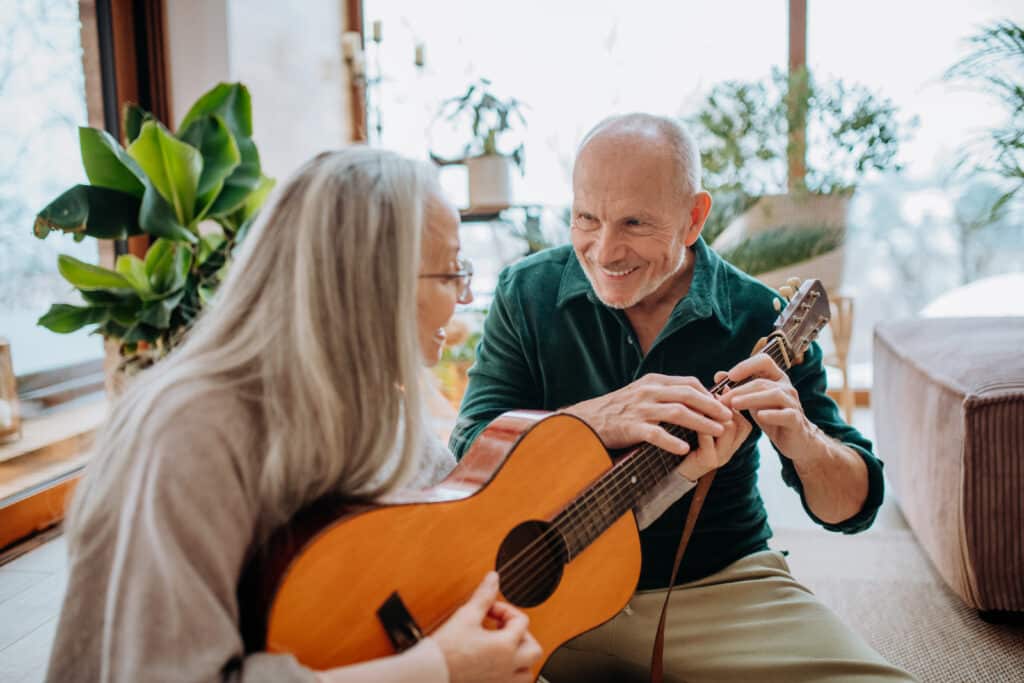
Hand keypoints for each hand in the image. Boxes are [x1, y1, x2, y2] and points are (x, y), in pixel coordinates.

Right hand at [432, 572, 541, 682]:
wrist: (431, 672)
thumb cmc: (446, 649)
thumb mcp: (467, 616)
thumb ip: (484, 596)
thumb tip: (493, 579)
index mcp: (505, 646)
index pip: (521, 621)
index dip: (505, 610)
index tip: (490, 610)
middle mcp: (508, 666)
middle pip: (534, 650)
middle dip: (523, 636)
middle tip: (505, 629)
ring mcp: (501, 681)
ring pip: (526, 673)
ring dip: (521, 659)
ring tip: (506, 649)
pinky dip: (510, 675)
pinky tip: (498, 666)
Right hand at [563, 374, 733, 455]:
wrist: (588, 419)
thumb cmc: (618, 409)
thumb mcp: (642, 393)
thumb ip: (664, 393)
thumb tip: (694, 397)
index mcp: (653, 381)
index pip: (688, 383)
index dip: (708, 393)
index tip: (722, 405)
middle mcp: (649, 392)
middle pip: (688, 395)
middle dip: (712, 406)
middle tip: (728, 416)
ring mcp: (640, 409)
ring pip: (677, 413)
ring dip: (701, 423)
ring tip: (717, 432)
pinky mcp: (631, 427)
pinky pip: (656, 434)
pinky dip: (671, 441)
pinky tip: (684, 450)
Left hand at [676, 384, 751, 480]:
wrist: (670, 467)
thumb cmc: (685, 439)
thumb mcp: (701, 418)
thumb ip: (711, 403)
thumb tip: (720, 376)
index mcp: (733, 438)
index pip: (744, 417)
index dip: (735, 401)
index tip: (723, 388)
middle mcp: (731, 448)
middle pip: (739, 421)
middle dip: (724, 406)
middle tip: (711, 393)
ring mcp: (722, 456)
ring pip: (728, 429)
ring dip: (712, 414)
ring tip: (699, 402)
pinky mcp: (709, 461)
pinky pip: (710, 441)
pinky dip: (700, 426)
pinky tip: (688, 416)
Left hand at [719, 353, 819, 461]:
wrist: (794, 440)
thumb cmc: (771, 416)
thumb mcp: (753, 401)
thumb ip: (737, 388)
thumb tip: (718, 375)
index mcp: (776, 378)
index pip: (764, 361)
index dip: (746, 365)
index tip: (729, 376)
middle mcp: (786, 387)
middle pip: (762, 382)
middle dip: (740, 390)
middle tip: (722, 399)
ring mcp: (793, 403)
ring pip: (775, 395)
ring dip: (752, 398)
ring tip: (734, 405)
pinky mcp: (796, 420)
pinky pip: (786, 414)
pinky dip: (773, 414)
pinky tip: (760, 416)